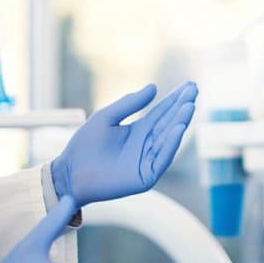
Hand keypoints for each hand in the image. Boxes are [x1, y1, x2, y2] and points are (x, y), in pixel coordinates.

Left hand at [52, 82, 197, 205]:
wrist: (69, 173)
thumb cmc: (84, 145)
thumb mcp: (106, 117)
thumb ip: (129, 104)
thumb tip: (154, 87)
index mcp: (139, 131)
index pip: (163, 112)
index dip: (176, 99)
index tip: (189, 85)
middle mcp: (147, 145)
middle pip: (169, 122)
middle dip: (182, 106)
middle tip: (194, 89)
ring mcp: (148, 161)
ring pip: (169, 139)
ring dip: (180, 122)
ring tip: (189, 105)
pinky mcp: (146, 176)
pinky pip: (162, 159)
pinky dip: (171, 144)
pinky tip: (178, 128)